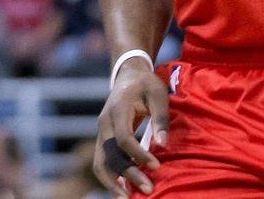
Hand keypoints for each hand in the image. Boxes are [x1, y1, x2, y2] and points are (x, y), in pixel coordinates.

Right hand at [94, 61, 168, 196]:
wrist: (128, 76)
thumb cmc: (146, 84)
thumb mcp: (158, 93)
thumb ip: (160, 118)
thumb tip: (162, 145)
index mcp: (117, 109)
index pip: (124, 138)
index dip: (139, 155)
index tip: (157, 166)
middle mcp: (104, 123)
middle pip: (110, 155)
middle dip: (128, 175)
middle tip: (148, 190)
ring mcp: (100, 133)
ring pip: (100, 163)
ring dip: (113, 183)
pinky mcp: (102, 140)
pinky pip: (101, 163)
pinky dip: (110, 179)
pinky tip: (123, 191)